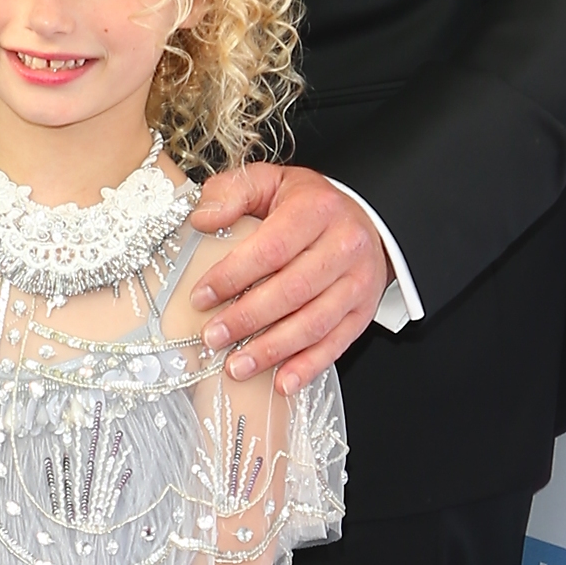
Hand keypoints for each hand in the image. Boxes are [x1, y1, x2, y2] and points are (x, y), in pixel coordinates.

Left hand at [187, 167, 392, 392]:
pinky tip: (282, 382)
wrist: (362, 217)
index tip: (201, 297)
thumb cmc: (307, 204)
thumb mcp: (269, 182)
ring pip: (314, 322)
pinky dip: (308, 367)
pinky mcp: (364, 310)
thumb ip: (231, 193)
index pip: (270, 248)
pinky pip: (336, 343)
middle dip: (247, 319)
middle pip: (292, 290)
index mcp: (316, 209)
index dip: (233, 276)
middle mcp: (344, 245)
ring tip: (236, 366)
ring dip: (272, 350)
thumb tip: (203, 221)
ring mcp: (358, 281)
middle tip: (213, 337)